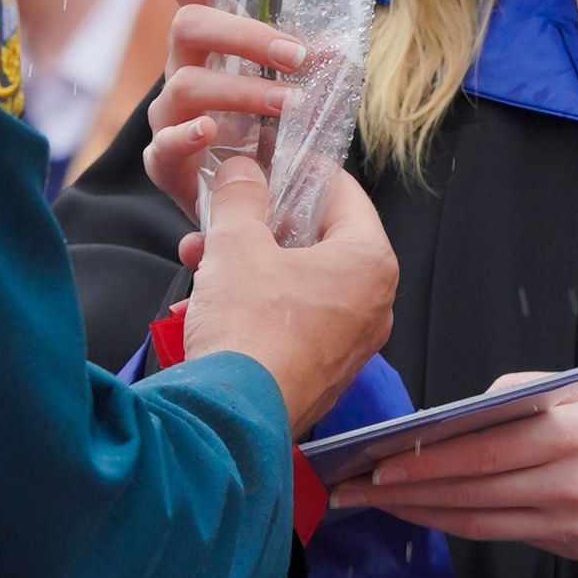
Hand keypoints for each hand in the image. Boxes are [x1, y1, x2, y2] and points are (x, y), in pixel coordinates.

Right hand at [141, 0, 321, 222]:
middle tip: (296, 56)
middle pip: (188, 26)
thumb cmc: (264, 129)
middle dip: (244, 35)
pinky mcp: (164, 161)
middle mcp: (180, 69)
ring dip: (242, 90)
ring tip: (290, 104)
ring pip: (187, 85)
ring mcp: (167, 114)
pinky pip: (164, 144)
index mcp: (206, 41)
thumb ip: (307, 58)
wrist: (246, 200)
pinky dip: (187, 136)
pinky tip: (212, 133)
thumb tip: (338, 42)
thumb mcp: (287, 86)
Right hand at [181, 151, 396, 437]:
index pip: (344, 193)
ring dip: (251, 264)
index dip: (301, 171)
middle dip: (263, 224)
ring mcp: (352, 343)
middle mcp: (374, 304)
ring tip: (203, 259)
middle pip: (320, 240)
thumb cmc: (247, 329)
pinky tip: (212, 300)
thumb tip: (242, 171)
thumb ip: (240, 197)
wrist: (234, 416)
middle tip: (227, 215)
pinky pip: (294, 320)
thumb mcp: (235, 244)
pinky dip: (258, 303)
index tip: (270, 162)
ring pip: (301, 281)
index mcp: (369, 262)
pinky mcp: (325, 371)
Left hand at [332, 369, 577, 561]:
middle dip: (405, 491)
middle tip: (355, 489)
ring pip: (479, 520)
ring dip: (421, 513)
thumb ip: (526, 393)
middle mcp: (569, 482)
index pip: (480, 450)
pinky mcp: (575, 547)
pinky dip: (458, 526)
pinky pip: (503, 536)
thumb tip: (465, 412)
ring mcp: (572, 521)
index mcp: (572, 432)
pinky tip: (425, 515)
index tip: (380, 463)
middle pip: (470, 490)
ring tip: (376, 503)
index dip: (425, 462)